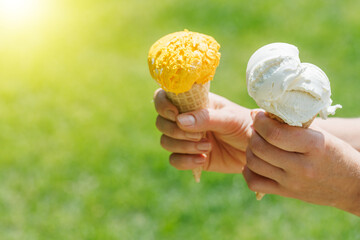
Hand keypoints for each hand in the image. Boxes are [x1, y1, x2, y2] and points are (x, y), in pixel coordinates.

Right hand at [153, 89, 251, 172]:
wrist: (258, 152)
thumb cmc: (246, 127)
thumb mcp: (229, 119)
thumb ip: (206, 118)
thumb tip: (179, 120)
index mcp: (194, 103)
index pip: (165, 97)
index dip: (163, 104)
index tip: (175, 114)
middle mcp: (186, 119)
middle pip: (161, 122)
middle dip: (176, 131)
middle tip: (199, 135)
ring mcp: (187, 138)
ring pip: (166, 141)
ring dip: (183, 146)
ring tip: (208, 147)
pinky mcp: (190, 156)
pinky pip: (174, 160)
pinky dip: (186, 161)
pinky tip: (203, 160)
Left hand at [244, 111, 359, 215]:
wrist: (351, 186)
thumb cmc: (335, 153)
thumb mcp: (321, 135)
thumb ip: (294, 125)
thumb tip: (263, 114)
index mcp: (314, 146)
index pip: (274, 133)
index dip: (260, 121)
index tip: (258, 114)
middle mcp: (301, 166)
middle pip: (260, 147)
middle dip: (252, 133)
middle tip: (256, 127)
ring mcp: (292, 182)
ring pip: (254, 163)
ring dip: (249, 148)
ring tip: (255, 142)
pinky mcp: (286, 193)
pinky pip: (254, 183)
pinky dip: (248, 170)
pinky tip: (255, 162)